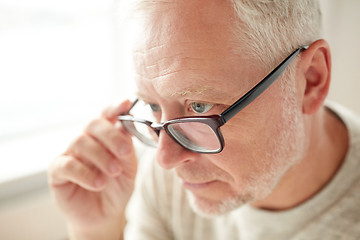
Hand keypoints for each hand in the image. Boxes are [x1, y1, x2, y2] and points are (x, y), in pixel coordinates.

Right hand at [48, 100, 136, 238]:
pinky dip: (85, 173)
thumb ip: (127, 147)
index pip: (107, 115)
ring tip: (113, 173)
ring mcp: (70, 153)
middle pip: (93, 124)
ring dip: (101, 157)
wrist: (105, 214)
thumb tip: (125, 125)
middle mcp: (87, 140)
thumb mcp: (129, 167)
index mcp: (105, 136)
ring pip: (81, 142)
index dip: (115, 107)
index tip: (126, 103)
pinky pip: (67, 164)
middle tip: (124, 152)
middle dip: (111, 136)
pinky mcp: (57, 171)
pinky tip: (98, 183)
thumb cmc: (117, 187)